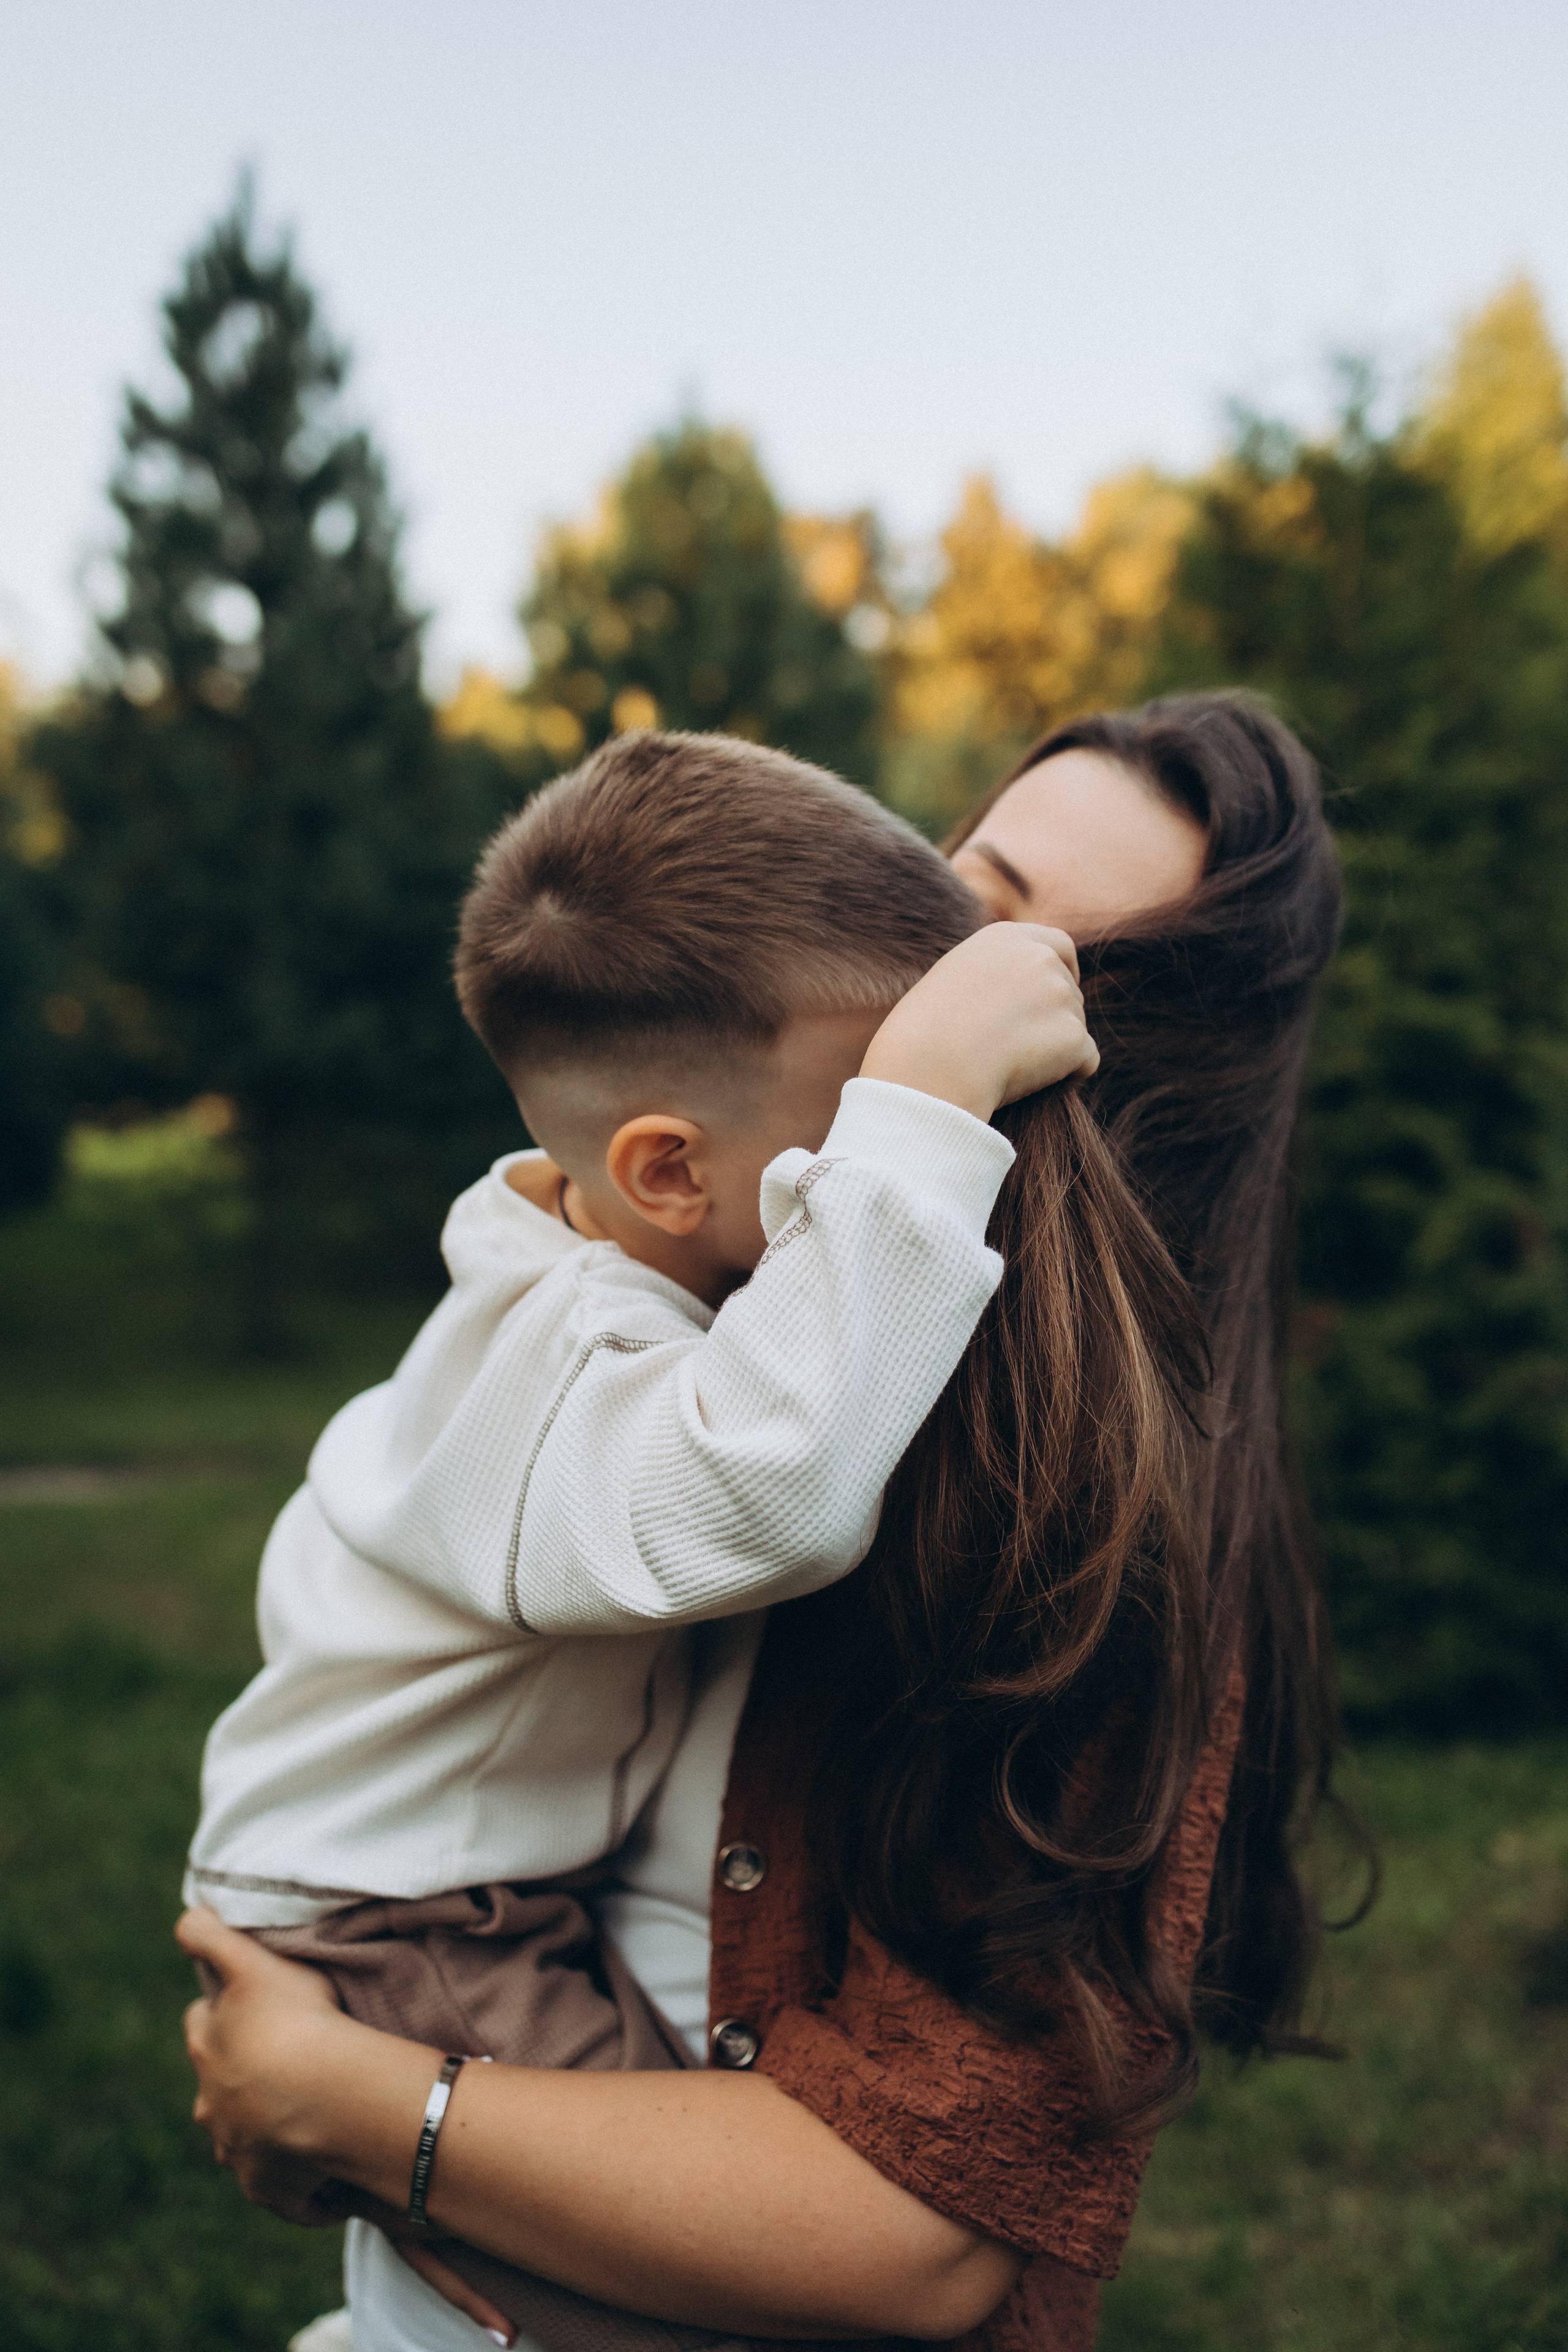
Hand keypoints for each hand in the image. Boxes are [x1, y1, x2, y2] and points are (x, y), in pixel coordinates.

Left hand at [177, 1908, 362, 2217]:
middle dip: (240, 2075)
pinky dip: (297, 2179)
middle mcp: (210, 2105)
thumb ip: (212, 1938)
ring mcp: (237, 2152)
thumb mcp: (252, 1963)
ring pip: (243, 2136)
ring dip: (266, 2125)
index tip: (253, 2007)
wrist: (325, 2098)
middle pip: (217, 2085)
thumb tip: (185, 1918)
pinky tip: (325, 2170)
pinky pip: (282, 2186)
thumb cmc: (293, 2021)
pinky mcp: (268, 2191)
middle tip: (286, 2061)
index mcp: (207, 2048)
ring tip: (310, 2114)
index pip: (202, 2022)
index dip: (224, 2012)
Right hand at [859, 924, 1098, 1120]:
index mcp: (1005, 938)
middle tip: (1015, 1048)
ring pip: (1075, 1026)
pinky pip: (1085, 1061)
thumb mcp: (952, 980)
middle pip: (1070, 990)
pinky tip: (1030, 1085)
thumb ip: (993, 972)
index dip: (1063, 972)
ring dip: (1056, 1048)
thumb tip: (1020, 992)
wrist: (928, 1068)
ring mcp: (1061, 994)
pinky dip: (1067, 1076)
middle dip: (1054, 1018)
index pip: (1058, 945)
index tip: (1052, 999)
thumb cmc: (923, 1034)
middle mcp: (1039, 957)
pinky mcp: (1074, 1035)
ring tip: (1008, 1066)